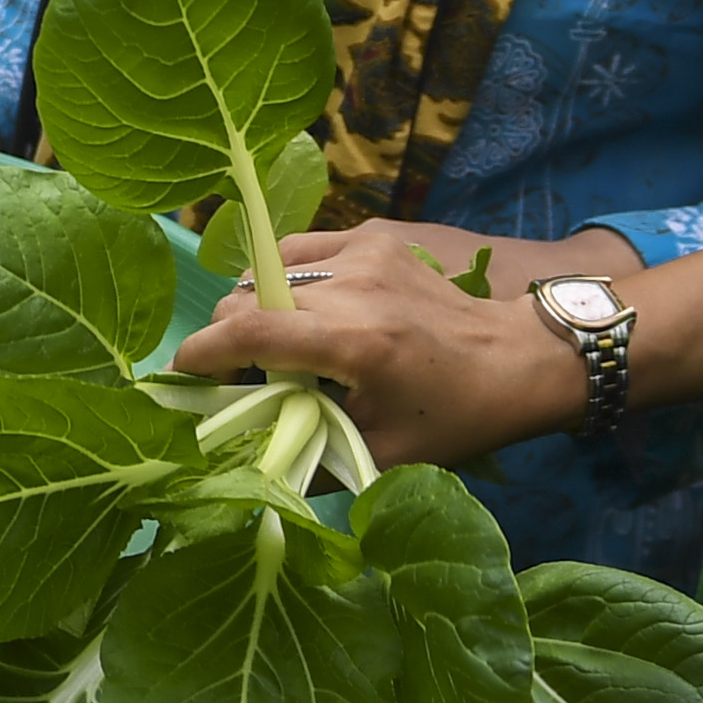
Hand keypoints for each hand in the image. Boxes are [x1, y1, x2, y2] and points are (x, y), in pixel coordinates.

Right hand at [171, 220, 631, 466]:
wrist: (522, 358)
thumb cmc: (457, 416)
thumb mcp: (386, 455)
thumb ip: (309, 458)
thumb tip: (242, 467)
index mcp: (356, 342)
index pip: (247, 332)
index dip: (200, 354)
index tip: (180, 379)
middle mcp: (352, 286)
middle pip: (247, 298)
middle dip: (225, 337)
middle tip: (234, 375)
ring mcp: (362, 251)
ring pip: (267, 271)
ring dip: (253, 308)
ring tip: (271, 344)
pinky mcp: (372, 234)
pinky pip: (297, 248)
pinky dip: (283, 277)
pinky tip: (301, 306)